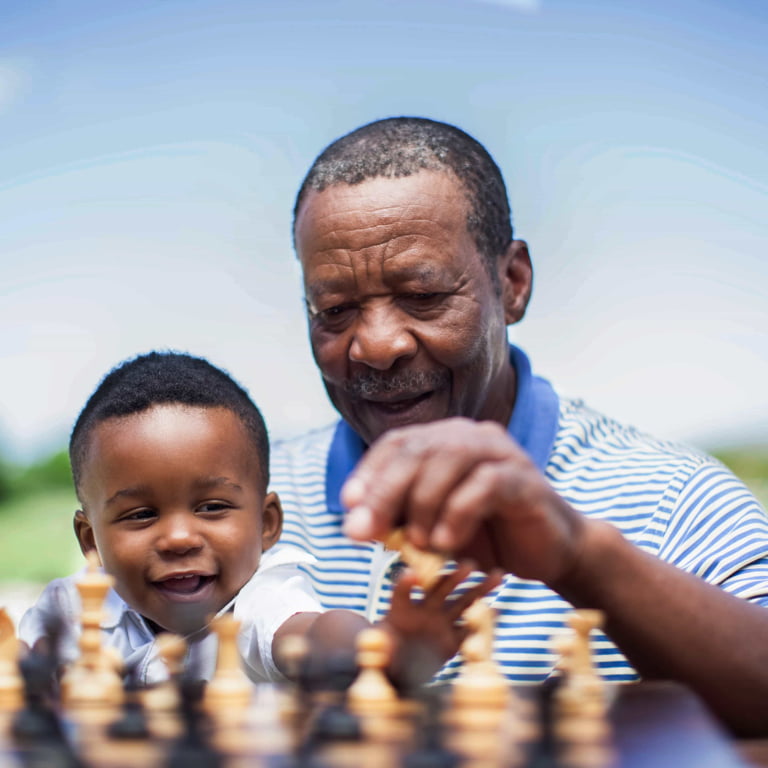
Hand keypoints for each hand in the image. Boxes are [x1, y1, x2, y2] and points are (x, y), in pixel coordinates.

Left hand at [341, 418, 588, 583]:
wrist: (550, 552)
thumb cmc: (487, 537)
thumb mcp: (433, 528)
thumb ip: (400, 520)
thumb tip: (356, 522)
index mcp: (447, 441)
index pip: (398, 443)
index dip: (369, 471)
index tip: (347, 505)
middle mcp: (472, 437)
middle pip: (418, 449)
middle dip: (385, 491)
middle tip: (364, 531)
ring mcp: (500, 453)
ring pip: (449, 460)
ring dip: (423, 504)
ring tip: (417, 544)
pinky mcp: (524, 478)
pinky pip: (484, 486)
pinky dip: (458, 514)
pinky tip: (445, 543)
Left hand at [380, 562, 501, 686]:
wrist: (396, 671)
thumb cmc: (382, 655)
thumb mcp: (376, 649)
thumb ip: (377, 645)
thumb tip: (373, 641)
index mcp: (401, 610)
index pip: (401, 592)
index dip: (406, 583)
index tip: (412, 574)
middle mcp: (424, 611)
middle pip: (440, 589)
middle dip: (454, 577)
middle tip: (469, 565)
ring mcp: (440, 624)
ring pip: (462, 603)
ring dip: (478, 589)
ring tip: (498, 575)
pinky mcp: (452, 642)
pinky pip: (470, 630)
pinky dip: (484, 621)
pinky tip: (499, 609)